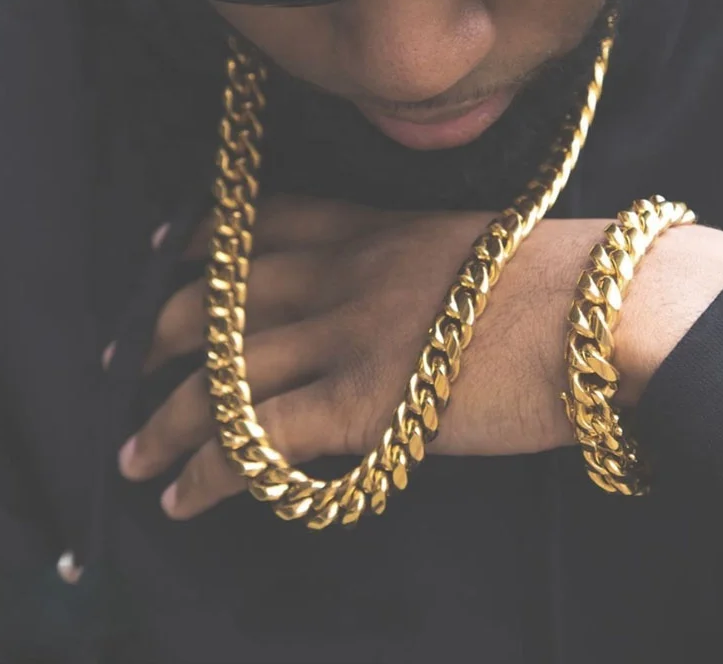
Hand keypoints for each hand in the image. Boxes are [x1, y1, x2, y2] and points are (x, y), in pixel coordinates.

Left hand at [113, 196, 722, 518]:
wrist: (602, 308)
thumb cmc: (553, 278)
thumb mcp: (460, 251)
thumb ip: (401, 274)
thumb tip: (374, 319)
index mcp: (366, 229)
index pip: (257, 223)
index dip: (197, 238)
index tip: (160, 255)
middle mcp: (337, 274)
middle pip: (215, 300)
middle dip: (155, 332)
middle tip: (120, 362)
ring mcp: (342, 334)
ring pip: (220, 375)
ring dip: (166, 421)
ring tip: (134, 455)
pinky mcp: (360, 401)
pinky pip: (257, 438)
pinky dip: (208, 473)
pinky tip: (181, 499)